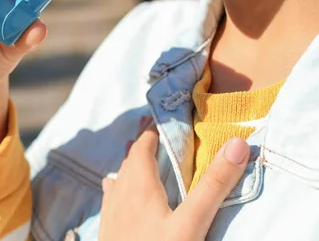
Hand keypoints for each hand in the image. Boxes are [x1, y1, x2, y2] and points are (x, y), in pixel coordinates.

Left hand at [99, 119, 249, 240]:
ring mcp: (110, 211)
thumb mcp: (192, 222)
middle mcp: (119, 192)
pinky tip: (116, 190)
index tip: (161, 117)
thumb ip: (213, 185)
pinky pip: (111, 196)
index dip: (152, 130)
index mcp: (138, 184)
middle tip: (151, 131)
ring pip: (118, 177)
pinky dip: (119, 184)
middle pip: (130, 159)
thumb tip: (236, 143)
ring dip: (129, 163)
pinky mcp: (107, 228)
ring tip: (136, 155)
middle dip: (142, 143)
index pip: (143, 146)